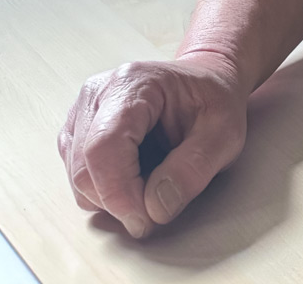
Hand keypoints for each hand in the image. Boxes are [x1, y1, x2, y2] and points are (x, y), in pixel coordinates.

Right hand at [57, 51, 248, 238]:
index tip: (145, 220)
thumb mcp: (224, 133)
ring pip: (77, 177)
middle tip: (158, 208)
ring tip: (154, 180)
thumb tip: (156, 207)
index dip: (118, 192)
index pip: (104, 146)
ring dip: (112, 197)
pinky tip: (136, 176)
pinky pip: (78, 176)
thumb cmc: (213, 99)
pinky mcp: (78, 133)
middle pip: (84, 167)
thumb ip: (194, 168)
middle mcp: (98, 93)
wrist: (206, 81)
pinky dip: (105, 190)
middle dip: (119, 201)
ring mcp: (83, 112)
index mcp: (134, 83)